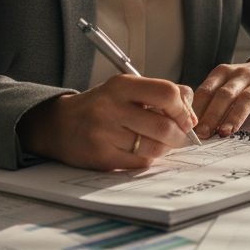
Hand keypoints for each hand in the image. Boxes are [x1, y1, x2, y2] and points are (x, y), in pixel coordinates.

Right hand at [17, 75, 198, 169]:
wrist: (59, 125)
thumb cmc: (103, 106)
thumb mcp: (127, 90)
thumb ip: (161, 94)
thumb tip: (191, 114)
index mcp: (122, 86)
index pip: (167, 93)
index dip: (183, 109)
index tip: (186, 119)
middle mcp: (111, 107)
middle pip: (164, 126)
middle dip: (179, 136)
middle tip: (179, 137)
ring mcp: (104, 133)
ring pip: (154, 148)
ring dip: (164, 149)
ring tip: (159, 143)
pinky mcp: (101, 157)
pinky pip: (139, 163)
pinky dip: (147, 159)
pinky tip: (139, 151)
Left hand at [192, 57, 249, 138]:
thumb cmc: (244, 82)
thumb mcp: (226, 82)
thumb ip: (211, 99)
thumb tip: (190, 124)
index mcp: (224, 72)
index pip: (208, 90)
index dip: (198, 108)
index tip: (190, 127)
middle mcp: (242, 74)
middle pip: (225, 94)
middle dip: (213, 114)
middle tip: (204, 133)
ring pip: (247, 99)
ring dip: (235, 116)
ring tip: (226, 132)